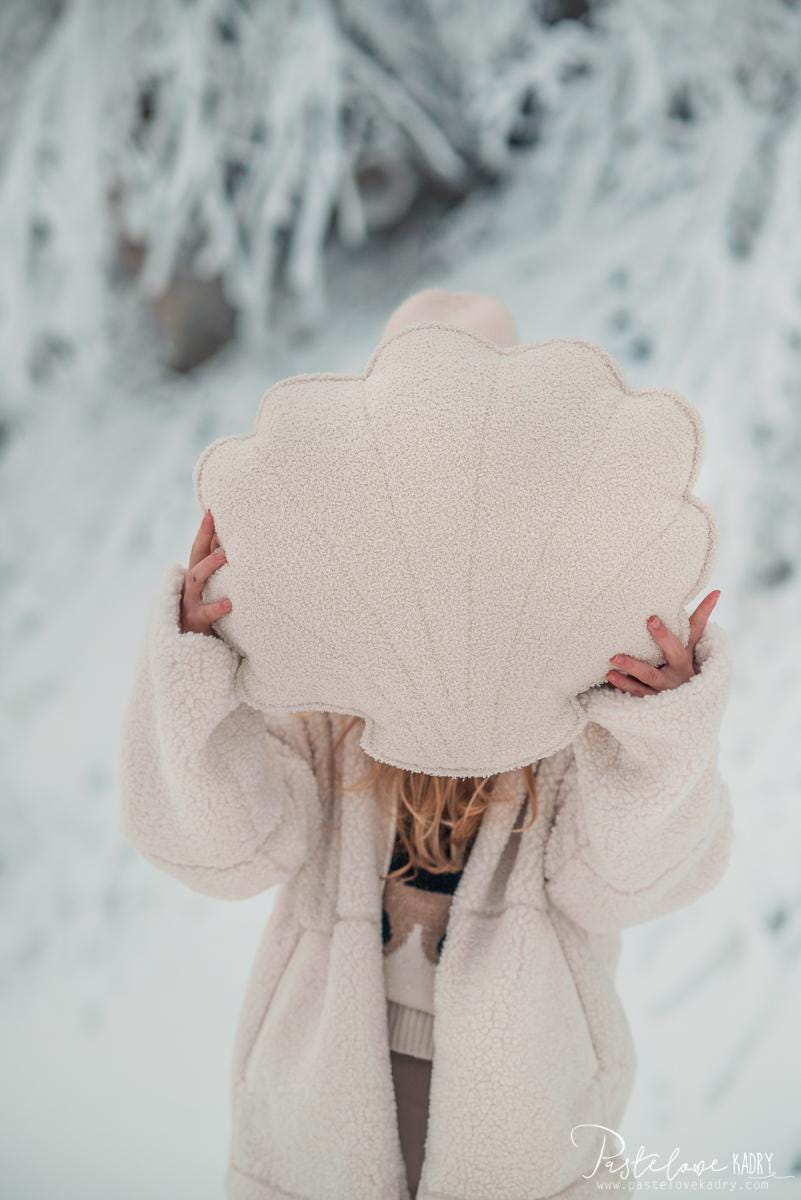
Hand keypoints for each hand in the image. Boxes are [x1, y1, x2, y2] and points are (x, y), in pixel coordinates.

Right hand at [179, 509, 231, 636]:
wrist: (191, 652)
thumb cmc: (207, 615)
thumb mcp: (212, 591)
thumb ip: (217, 570)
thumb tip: (230, 545)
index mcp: (196, 576)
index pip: (199, 548)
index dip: (205, 529)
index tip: (213, 510)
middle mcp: (190, 586)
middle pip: (195, 557)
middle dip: (204, 539)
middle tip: (218, 522)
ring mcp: (190, 603)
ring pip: (196, 580)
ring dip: (209, 565)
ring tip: (225, 556)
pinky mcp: (196, 622)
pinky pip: (205, 614)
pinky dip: (216, 607)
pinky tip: (229, 603)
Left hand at [605, 590, 720, 696]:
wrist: (685, 704)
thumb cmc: (684, 664)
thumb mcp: (692, 645)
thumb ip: (701, 619)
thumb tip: (717, 591)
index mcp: (688, 654)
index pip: (691, 633)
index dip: (685, 621)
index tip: (656, 615)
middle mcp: (679, 670)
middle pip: (673, 653)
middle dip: (663, 638)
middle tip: (650, 620)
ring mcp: (665, 685)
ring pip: (650, 675)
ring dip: (632, 666)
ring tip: (614, 657)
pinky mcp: (651, 698)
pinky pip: (637, 691)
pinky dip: (623, 683)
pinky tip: (610, 674)